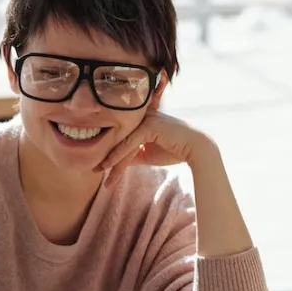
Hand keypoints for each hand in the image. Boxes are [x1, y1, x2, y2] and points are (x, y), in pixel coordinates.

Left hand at [96, 112, 213, 187]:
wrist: (196, 149)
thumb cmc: (175, 150)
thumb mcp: (148, 154)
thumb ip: (133, 154)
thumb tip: (116, 163)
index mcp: (140, 119)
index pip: (122, 136)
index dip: (110, 151)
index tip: (100, 166)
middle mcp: (141, 116)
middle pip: (120, 138)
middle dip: (107, 155)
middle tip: (95, 170)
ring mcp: (144, 119)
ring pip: (123, 142)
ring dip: (112, 160)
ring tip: (102, 174)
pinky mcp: (149, 126)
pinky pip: (130, 143)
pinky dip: (119, 156)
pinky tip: (110, 167)